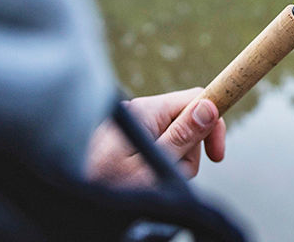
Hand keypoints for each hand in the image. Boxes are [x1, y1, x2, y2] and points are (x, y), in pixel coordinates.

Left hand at [85, 88, 226, 186]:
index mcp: (147, 110)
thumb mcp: (154, 165)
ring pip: (176, 139)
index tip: (216, 155)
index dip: (213, 123)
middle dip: (189, 153)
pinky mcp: (128, 139)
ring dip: (175, 163)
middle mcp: (140, 111)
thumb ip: (182, 136)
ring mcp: (135, 125)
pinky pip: (159, 147)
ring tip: (153, 182)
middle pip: (188, 123)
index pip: (196, 98)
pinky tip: (145, 180)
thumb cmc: (109, 187)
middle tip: (173, 175)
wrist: (77, 194)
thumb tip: (209, 106)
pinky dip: (160, 165)